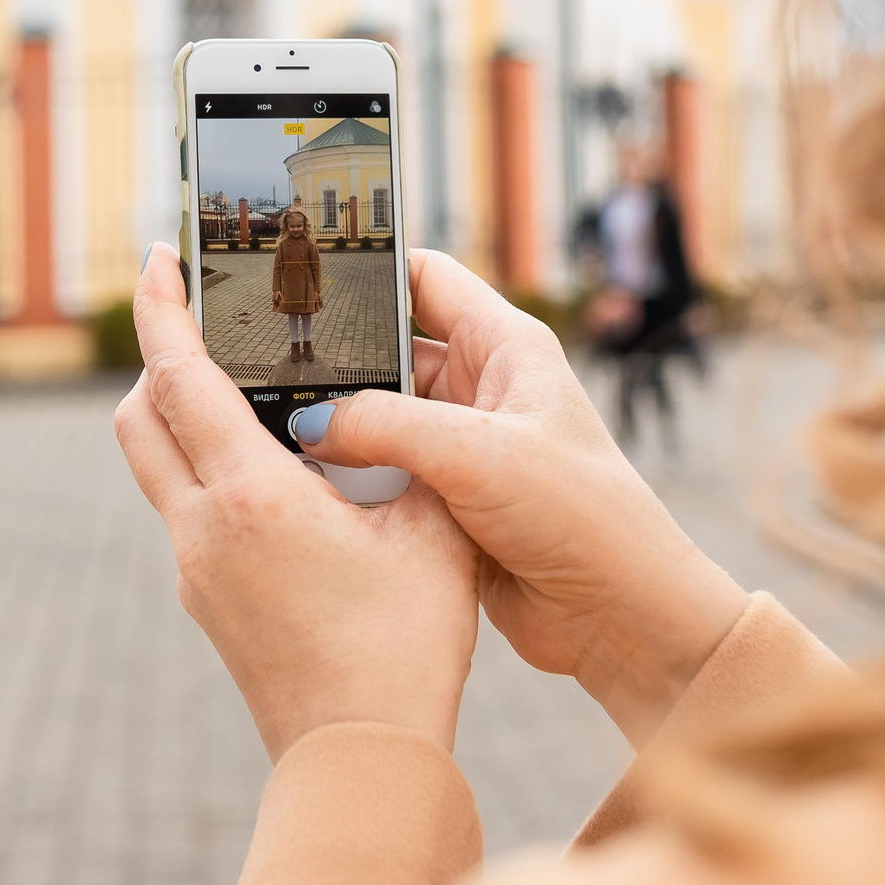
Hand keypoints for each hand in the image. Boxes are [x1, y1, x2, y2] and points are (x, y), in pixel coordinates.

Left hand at [116, 243, 478, 759]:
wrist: (362, 760)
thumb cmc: (406, 646)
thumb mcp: (431, 530)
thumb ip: (405, 453)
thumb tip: (390, 405)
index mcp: (249, 496)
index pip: (178, 376)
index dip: (162, 308)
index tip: (159, 256)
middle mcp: (202, 528)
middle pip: (141, 415)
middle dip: (159, 355)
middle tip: (197, 313)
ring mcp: (194, 570)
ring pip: (157, 465)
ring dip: (180, 413)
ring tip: (241, 385)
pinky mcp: (206, 602)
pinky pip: (187, 510)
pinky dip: (208, 468)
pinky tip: (273, 470)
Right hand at [305, 250, 750, 745]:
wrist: (621, 617)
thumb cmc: (581, 516)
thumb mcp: (477, 453)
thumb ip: (385, 426)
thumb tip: (310, 422)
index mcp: (505, 347)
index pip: (425, 278)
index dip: (368, 267)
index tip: (301, 271)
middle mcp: (482, 389)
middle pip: (389, 352)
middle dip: (335, 361)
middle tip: (264, 362)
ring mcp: (463, 448)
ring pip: (377, 420)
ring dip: (336, 428)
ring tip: (271, 425)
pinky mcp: (448, 503)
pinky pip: (382, 477)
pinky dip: (348, 480)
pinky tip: (301, 483)